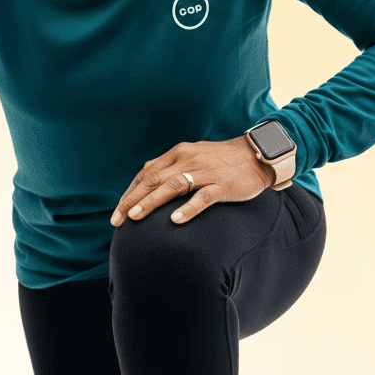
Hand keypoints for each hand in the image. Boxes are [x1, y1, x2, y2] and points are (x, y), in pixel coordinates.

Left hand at [110, 136, 275, 226]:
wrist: (257, 154)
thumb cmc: (222, 160)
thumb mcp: (193, 157)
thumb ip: (172, 168)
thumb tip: (148, 183)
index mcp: (178, 153)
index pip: (147, 173)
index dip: (130, 192)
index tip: (118, 211)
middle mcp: (187, 159)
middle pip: (153, 179)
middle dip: (132, 200)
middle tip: (117, 220)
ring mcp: (205, 172)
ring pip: (173, 186)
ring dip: (151, 201)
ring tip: (135, 217)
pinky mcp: (222, 184)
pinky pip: (203, 197)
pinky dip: (188, 208)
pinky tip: (175, 220)